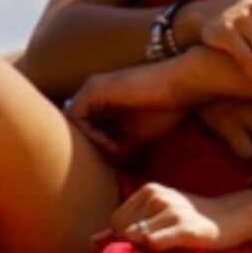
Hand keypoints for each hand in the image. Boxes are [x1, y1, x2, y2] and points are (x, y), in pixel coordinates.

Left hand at [66, 61, 187, 157]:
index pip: (83, 128)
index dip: (95, 147)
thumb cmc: (164, 109)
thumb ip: (117, 147)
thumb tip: (106, 165)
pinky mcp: (95, 88)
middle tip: (111, 155)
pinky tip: (110, 141)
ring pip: (71, 122)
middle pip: (74, 125)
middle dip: (89, 146)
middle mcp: (93, 93)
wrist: (180, 87)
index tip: (117, 155)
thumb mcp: (135, 136)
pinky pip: (75, 116)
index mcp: (103, 102)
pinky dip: (89, 134)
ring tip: (113, 149)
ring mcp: (92, 88)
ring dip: (90, 142)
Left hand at [91, 182, 251, 252]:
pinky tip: (171, 248)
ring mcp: (172, 209)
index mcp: (148, 190)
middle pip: (123, 231)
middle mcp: (158, 195)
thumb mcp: (156, 216)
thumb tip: (92, 240)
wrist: (229, 218)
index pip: (115, 222)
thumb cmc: (187, 220)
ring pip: (137, 239)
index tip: (146, 243)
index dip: (124, 238)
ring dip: (147, 251)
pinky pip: (154, 243)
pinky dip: (156, 250)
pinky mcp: (185, 227)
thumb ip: (124, 227)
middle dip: (134, 245)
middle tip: (159, 246)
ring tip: (168, 245)